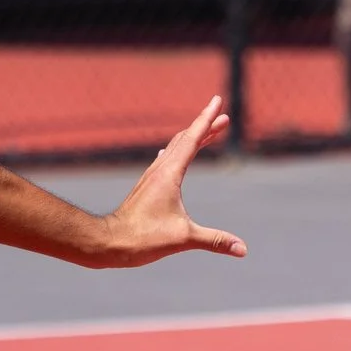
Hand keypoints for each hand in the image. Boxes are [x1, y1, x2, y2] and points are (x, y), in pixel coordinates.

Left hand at [93, 97, 247, 267]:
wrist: (108, 243)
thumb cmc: (142, 239)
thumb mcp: (183, 238)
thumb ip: (215, 241)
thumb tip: (242, 249)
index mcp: (169, 174)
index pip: (193, 138)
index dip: (207, 119)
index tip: (217, 101)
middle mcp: (159, 171)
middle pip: (185, 140)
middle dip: (205, 126)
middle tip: (224, 118)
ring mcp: (150, 178)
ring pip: (174, 149)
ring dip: (192, 138)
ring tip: (207, 132)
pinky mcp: (145, 188)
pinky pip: (164, 161)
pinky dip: (176, 151)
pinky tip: (171, 153)